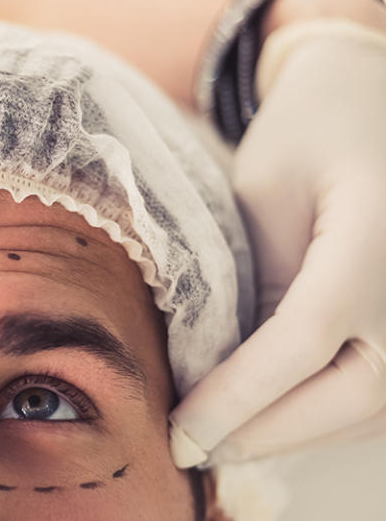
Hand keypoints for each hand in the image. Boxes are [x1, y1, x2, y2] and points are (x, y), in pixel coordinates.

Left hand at [169, 20, 385, 466]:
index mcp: (375, 238)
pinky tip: (274, 420)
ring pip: (373, 408)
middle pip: (351, 394)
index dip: (241, 397)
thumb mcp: (264, 192)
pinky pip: (383, 393)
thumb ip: (254, 278)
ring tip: (225, 442)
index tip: (182, 431)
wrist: (374, 99)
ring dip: (298, 434)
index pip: (305, 339)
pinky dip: (329, 415)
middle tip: (193, 449)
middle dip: (266, 433)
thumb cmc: (311, 130)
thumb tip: (220, 366)